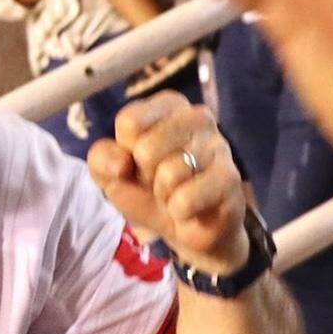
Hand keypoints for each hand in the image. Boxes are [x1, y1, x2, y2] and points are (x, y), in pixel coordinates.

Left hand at [89, 91, 248, 273]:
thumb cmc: (145, 189)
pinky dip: (179, 211)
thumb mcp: (110, 172)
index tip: (137, 160)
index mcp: (167, 105)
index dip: (125, 152)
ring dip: (163, 195)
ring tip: (175, 194)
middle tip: (158, 181)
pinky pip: (186, 199)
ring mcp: (219, 146)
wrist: (183, 228)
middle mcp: (197, 117)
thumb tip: (122, 163)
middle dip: (145, 175)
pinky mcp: (231, 179)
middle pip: (146, 148)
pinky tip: (190, 209)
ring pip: (168, 174)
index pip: (129, 122)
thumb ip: (101, 158)